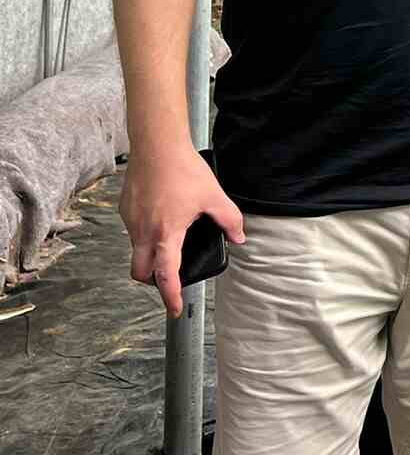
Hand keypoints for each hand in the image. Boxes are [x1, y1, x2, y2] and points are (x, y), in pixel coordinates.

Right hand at [120, 145, 244, 317]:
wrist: (157, 145)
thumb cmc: (183, 169)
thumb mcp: (214, 197)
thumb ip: (230, 220)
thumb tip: (239, 237)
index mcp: (166, 234)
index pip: (166, 275)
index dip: (171, 295)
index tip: (174, 309)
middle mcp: (143, 231)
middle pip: (140, 272)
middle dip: (152, 282)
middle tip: (168, 280)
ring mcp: (131, 221)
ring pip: (136, 250)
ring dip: (149, 256)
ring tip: (169, 244)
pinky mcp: (125, 209)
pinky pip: (133, 231)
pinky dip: (144, 234)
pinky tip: (161, 220)